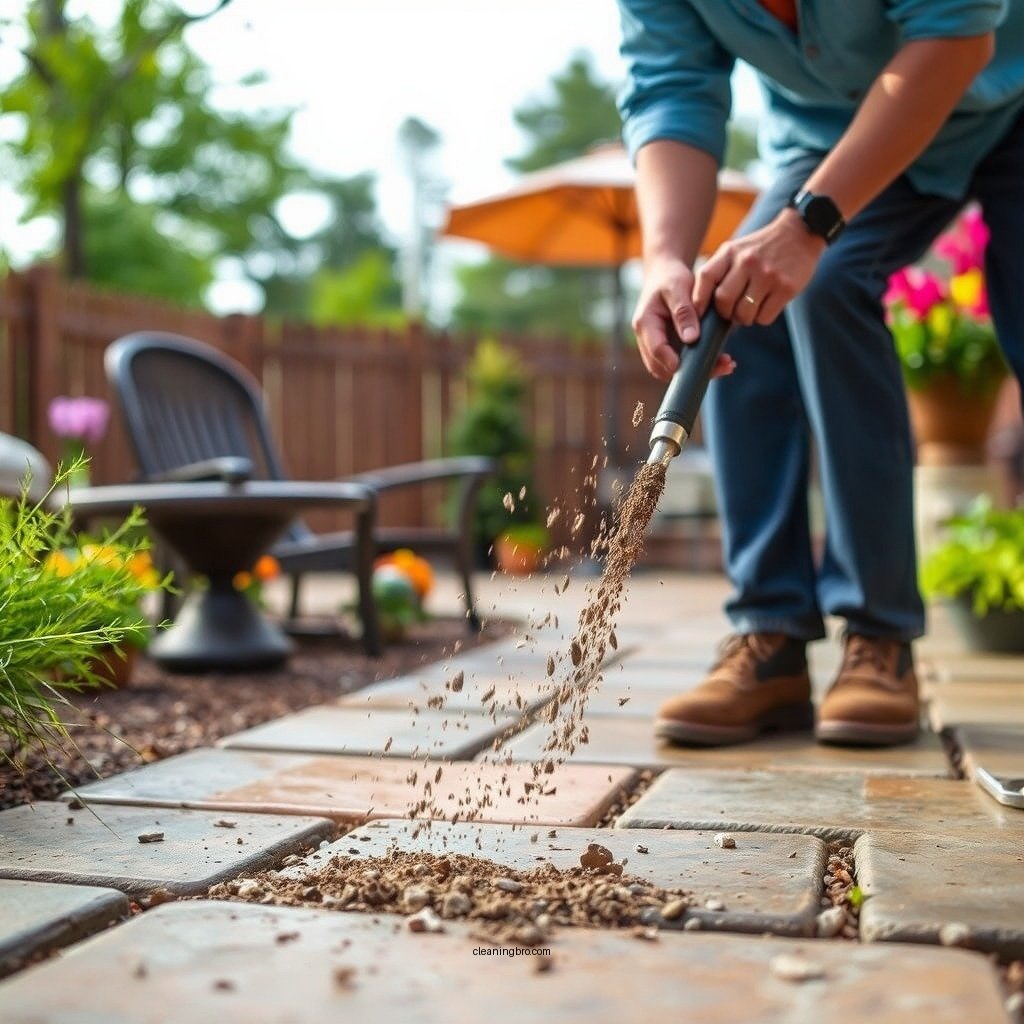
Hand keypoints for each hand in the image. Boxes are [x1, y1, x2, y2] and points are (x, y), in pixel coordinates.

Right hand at [632, 256, 736, 382]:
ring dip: (696, 372)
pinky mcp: (669, 346)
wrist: (665, 274)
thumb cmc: (670, 278)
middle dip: (687, 373)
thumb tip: (691, 339)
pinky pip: (681, 363)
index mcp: (645, 323)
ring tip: (726, 366)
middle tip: (720, 368)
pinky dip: (698, 365)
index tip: (692, 367)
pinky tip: (721, 361)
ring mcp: (658, 345)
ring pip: (671, 369)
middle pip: (660, 367)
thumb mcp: (678, 288)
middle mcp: (647, 339)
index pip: (656, 348)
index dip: (671, 360)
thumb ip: (684, 312)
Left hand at [694, 208, 825, 326]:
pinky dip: (762, 318)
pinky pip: (765, 317)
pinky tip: (767, 305)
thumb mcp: (736, 250)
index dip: (698, 300)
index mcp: (730, 252)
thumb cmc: (762, 248)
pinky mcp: (786, 288)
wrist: (800, 232)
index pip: (706, 277)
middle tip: (732, 312)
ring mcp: (768, 275)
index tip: (699, 314)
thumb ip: (719, 272)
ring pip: (744, 314)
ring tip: (751, 309)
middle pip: (723, 301)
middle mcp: (747, 262)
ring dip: (744, 318)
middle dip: (725, 313)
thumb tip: (703, 308)